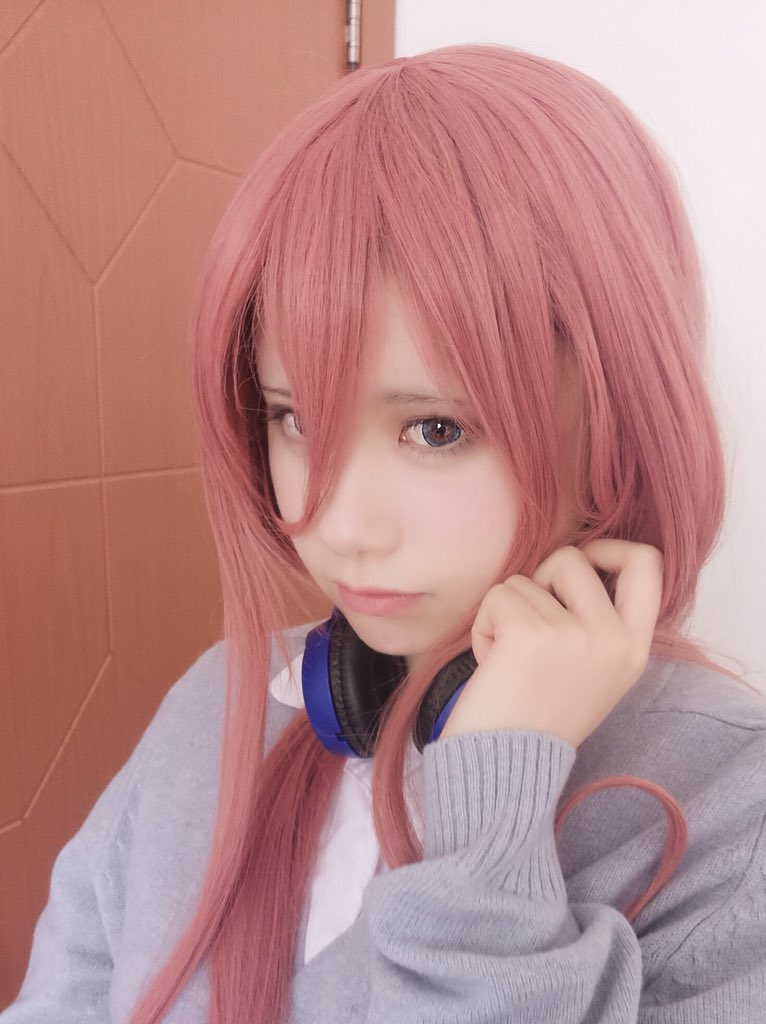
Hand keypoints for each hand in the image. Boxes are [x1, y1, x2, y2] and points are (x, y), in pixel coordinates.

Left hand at [438, 540, 663, 748]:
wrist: (505, 770)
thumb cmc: (537, 717)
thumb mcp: (592, 672)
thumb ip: (596, 622)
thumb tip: (575, 564)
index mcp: (634, 649)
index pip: (648, 564)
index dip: (610, 549)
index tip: (584, 561)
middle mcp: (612, 639)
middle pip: (572, 558)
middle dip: (539, 580)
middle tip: (528, 624)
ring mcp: (574, 635)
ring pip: (524, 580)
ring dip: (506, 614)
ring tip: (509, 662)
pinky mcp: (530, 634)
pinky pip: (497, 596)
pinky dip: (484, 625)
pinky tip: (492, 664)